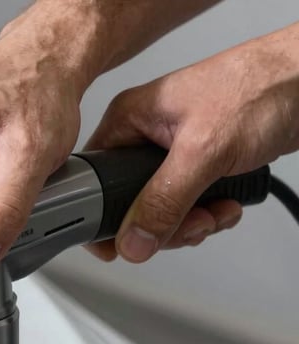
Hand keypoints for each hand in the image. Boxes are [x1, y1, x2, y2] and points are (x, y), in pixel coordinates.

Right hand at [85, 22, 298, 261]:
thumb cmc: (261, 87)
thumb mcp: (203, 151)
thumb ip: (163, 201)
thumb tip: (132, 240)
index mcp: (128, 120)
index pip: (94, 180)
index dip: (103, 216)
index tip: (117, 244)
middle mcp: (145, 136)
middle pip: (129, 204)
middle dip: (164, 223)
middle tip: (188, 223)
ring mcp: (172, 152)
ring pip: (161, 210)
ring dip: (192, 222)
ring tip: (215, 211)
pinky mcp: (199, 163)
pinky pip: (188, 204)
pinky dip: (210, 213)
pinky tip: (227, 203)